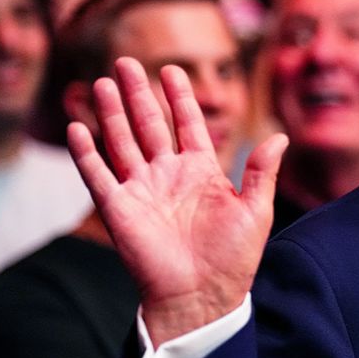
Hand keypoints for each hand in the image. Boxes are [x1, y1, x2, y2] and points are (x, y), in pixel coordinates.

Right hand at [68, 57, 287, 346]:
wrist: (203, 296)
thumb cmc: (233, 257)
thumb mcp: (255, 210)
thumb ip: (262, 171)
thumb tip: (281, 135)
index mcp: (200, 171)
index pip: (187, 124)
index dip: (180, 97)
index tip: (172, 69)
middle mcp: (168, 175)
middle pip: (149, 125)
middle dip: (137, 93)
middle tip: (125, 61)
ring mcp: (142, 190)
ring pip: (122, 142)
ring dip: (111, 113)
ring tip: (100, 82)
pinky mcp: (119, 209)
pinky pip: (98, 176)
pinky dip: (87, 152)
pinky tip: (78, 128)